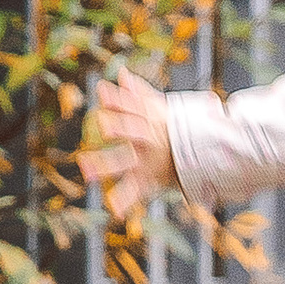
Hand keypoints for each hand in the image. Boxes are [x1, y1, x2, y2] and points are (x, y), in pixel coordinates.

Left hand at [80, 66, 176, 213]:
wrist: (199, 153)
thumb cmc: (171, 129)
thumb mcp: (158, 109)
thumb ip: (137, 93)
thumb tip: (120, 73)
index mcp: (149, 120)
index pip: (131, 107)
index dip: (117, 99)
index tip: (101, 91)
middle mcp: (148, 140)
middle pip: (132, 131)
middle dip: (118, 128)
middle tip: (102, 125)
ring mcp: (147, 160)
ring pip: (126, 162)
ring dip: (106, 166)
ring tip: (85, 172)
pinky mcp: (148, 179)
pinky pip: (136, 190)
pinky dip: (125, 200)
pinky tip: (114, 209)